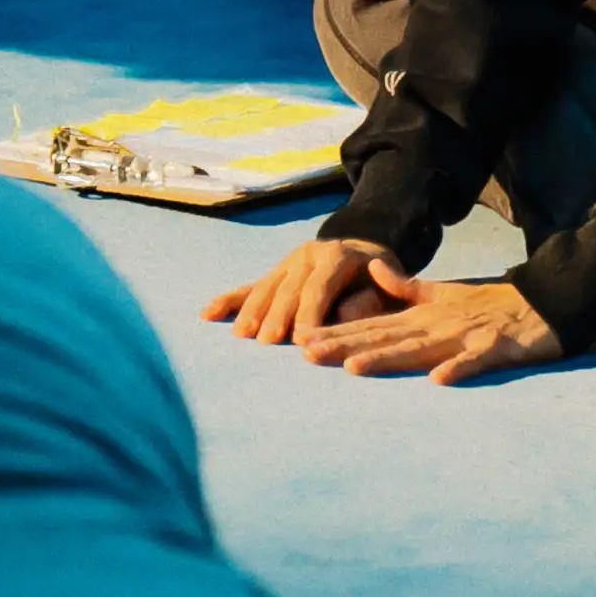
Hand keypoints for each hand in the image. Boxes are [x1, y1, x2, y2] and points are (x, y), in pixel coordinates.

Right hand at [207, 235, 413, 346]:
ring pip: (266, 287)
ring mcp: (287, 262)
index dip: (311, 313)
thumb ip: (368, 300)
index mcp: (339, 255)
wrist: (365, 256)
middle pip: (289, 288)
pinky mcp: (274, 273)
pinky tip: (209, 313)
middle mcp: (309, 254)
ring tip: (241, 335)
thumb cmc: (379, 283)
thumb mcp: (386, 288)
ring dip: (252, 312)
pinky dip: (229, 300)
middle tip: (268, 342)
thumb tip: (344, 316)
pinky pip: (249, 287)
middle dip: (278, 316)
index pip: (320, 287)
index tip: (303, 340)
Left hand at [290, 269, 568, 384]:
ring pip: (421, 349)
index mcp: (422, 316)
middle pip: (386, 337)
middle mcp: (436, 325)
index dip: (338, 333)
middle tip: (307, 352)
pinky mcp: (496, 348)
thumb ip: (407, 288)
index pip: (373, 326)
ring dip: (388, 357)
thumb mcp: (443, 294)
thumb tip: (374, 270)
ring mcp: (465, 336)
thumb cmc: (490, 304)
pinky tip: (438, 380)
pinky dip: (458, 369)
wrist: (542, 302)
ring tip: (354, 367)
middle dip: (346, 345)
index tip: (303, 340)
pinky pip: (475, 362)